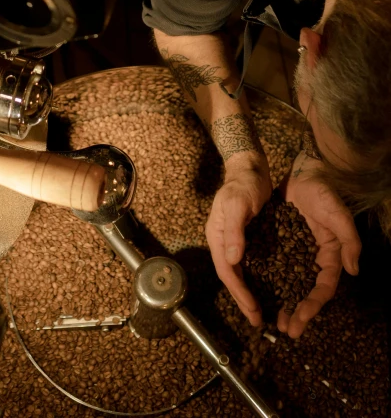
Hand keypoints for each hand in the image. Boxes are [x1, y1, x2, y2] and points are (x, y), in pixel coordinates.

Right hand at [205, 160, 271, 326]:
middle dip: (244, 300)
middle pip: (232, 277)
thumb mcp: (238, 204)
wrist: (250, 167)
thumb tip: (232, 260)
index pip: (227, 272)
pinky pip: (252, 263)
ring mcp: (236, 241)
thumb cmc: (243, 184)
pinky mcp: (248, 238)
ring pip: (242, 273)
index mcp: (217, 236)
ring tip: (263, 312)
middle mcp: (224, 242)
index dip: (239, 293)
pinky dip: (259, 278)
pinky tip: (271, 287)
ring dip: (251, 292)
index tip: (253, 310)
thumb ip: (234, 231)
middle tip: (258, 321)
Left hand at [277, 152, 360, 337]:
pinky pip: (273, 266)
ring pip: (288, 283)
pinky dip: (268, 281)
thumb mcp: (339, 215)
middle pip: (305, 291)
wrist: (303, 172)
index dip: (313, 305)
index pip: (323, 287)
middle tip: (285, 329)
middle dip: (297, 312)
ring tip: (271, 319)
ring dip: (282, 302)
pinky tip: (256, 292)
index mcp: (329, 255)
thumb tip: (353, 271)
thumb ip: (350, 241)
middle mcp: (312, 258)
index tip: (300, 320)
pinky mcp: (279, 244)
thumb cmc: (323, 193)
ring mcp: (295, 252)